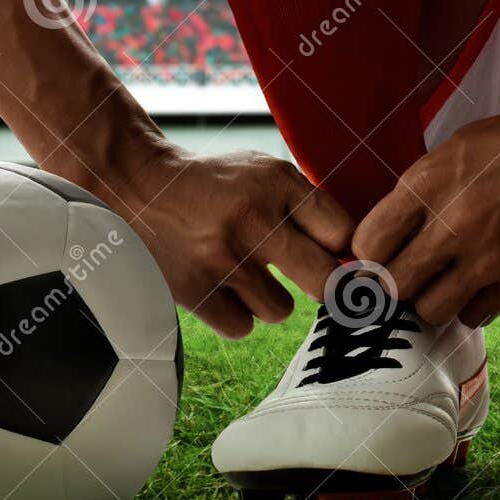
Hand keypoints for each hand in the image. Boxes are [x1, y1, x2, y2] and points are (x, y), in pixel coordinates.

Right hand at [97, 144, 353, 338]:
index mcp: (276, 183)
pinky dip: (236, 313)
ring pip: (280, 311)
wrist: (141, 187)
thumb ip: (311, 208)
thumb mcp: (266, 173)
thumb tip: (358, 262)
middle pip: (326, 283)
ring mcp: (222, 260)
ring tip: (246, 274)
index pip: (343, 234)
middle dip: (326, 286)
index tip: (331, 252)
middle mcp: (253, 220)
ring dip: (270, 299)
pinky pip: (243, 326)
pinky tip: (221, 286)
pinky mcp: (195, 290)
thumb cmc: (219, 186)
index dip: (343, 249)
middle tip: (310, 278)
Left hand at [353, 91, 499, 326]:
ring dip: (432, 299)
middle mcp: (452, 224)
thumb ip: (423, 189)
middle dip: (395, 282)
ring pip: (430, 310)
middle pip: (393, 285)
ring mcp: (489, 258)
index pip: (368, 244)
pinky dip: (471, 305)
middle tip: (408, 272)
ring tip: (445, 279)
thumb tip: (393, 230)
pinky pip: (475, 315)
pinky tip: (480, 282)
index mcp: (429, 182)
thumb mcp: (460, 145)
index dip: (369, 252)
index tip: (380, 252)